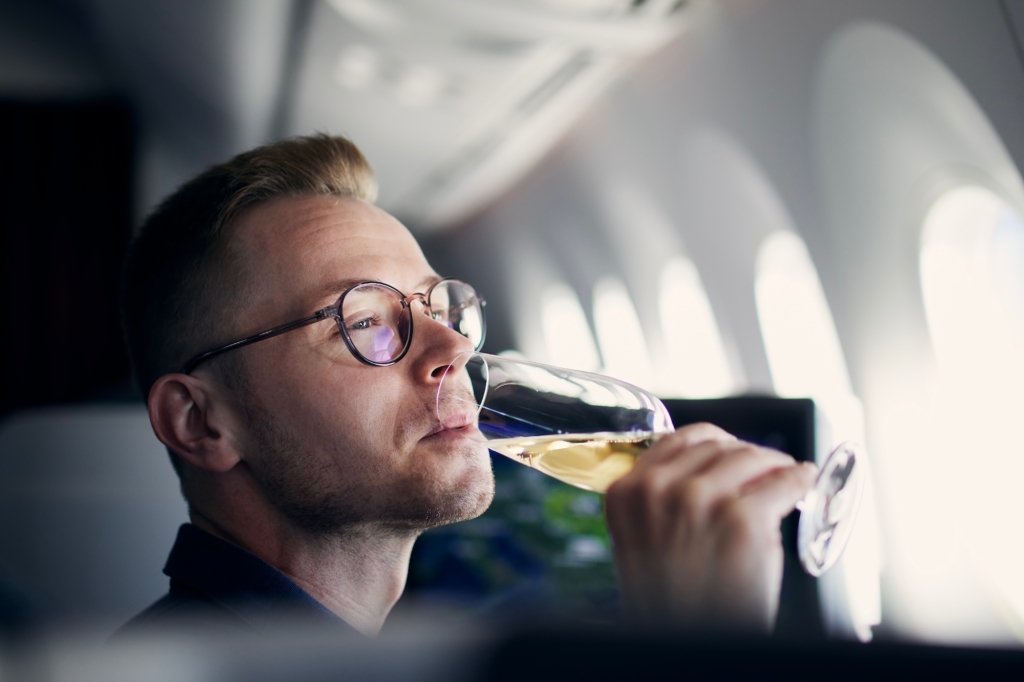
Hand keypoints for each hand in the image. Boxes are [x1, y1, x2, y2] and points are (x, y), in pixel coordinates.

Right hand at [605, 422, 815, 632]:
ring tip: (788, 474)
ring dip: (776, 463)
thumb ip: (660, 500)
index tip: (732, 448)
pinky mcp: (743, 519)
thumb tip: (709, 468)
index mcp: (627, 492)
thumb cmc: (669, 603)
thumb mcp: (643, 541)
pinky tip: (804, 482)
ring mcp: (700, 501)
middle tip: (767, 466)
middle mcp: (659, 489)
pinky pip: (784, 482)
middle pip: (718, 445)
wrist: (686, 642)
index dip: (714, 441)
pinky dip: (800, 479)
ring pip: (751, 456)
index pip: (677, 439)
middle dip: (747, 454)